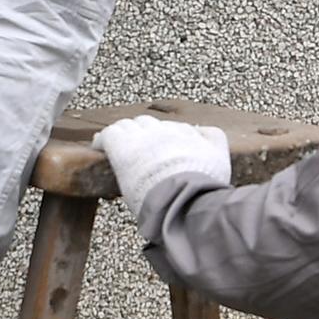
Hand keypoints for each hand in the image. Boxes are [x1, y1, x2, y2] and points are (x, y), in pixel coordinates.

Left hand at [95, 115, 230, 202]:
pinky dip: (103, 140)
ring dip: (124, 133)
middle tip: (138, 147)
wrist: (184, 196)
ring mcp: (141, 137)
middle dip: (142, 132)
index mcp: (184, 132)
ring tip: (118, 144)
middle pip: (147, 122)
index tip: (159, 148)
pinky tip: (99, 145)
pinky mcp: (123, 147)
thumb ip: (214, 138)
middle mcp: (162, 130)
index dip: (163, 137)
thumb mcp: (220, 158)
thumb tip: (199, 128)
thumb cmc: (203, 184)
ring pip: (128, 125)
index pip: (169, 127)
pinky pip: (108, 135)